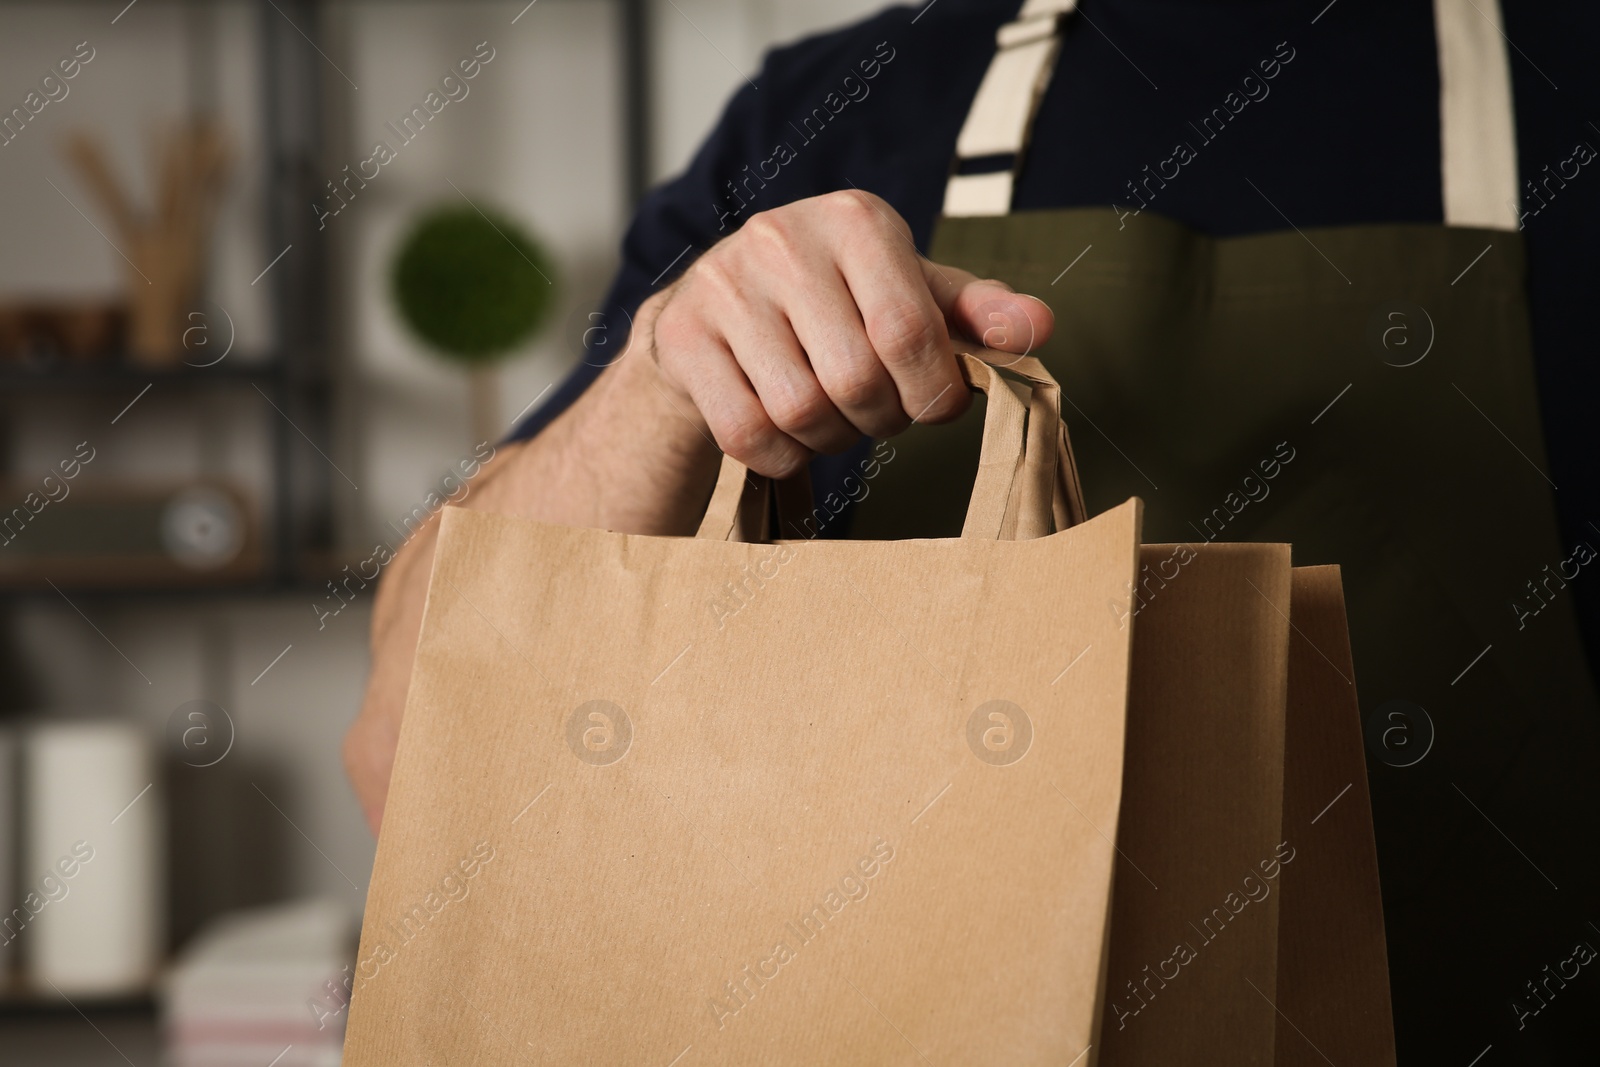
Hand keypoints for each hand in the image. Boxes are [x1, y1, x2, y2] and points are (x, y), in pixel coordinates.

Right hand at [647, 190, 1054, 476]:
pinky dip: (781, 455)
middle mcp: (784, 239)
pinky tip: (788, 432)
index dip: (932, 393)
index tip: (932, 403)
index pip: (911, 333)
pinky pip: (749, 434)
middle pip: (857, 381)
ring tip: (831, 415)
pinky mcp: (683, 338)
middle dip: (880, 419)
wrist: (717, 310)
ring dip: (830, 438)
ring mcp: (725, 287)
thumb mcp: (913, 294)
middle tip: (875, 412)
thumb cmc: (838, 305)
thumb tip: (1040, 329)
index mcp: (857, 220)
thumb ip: (979, 314)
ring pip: (801, 412)